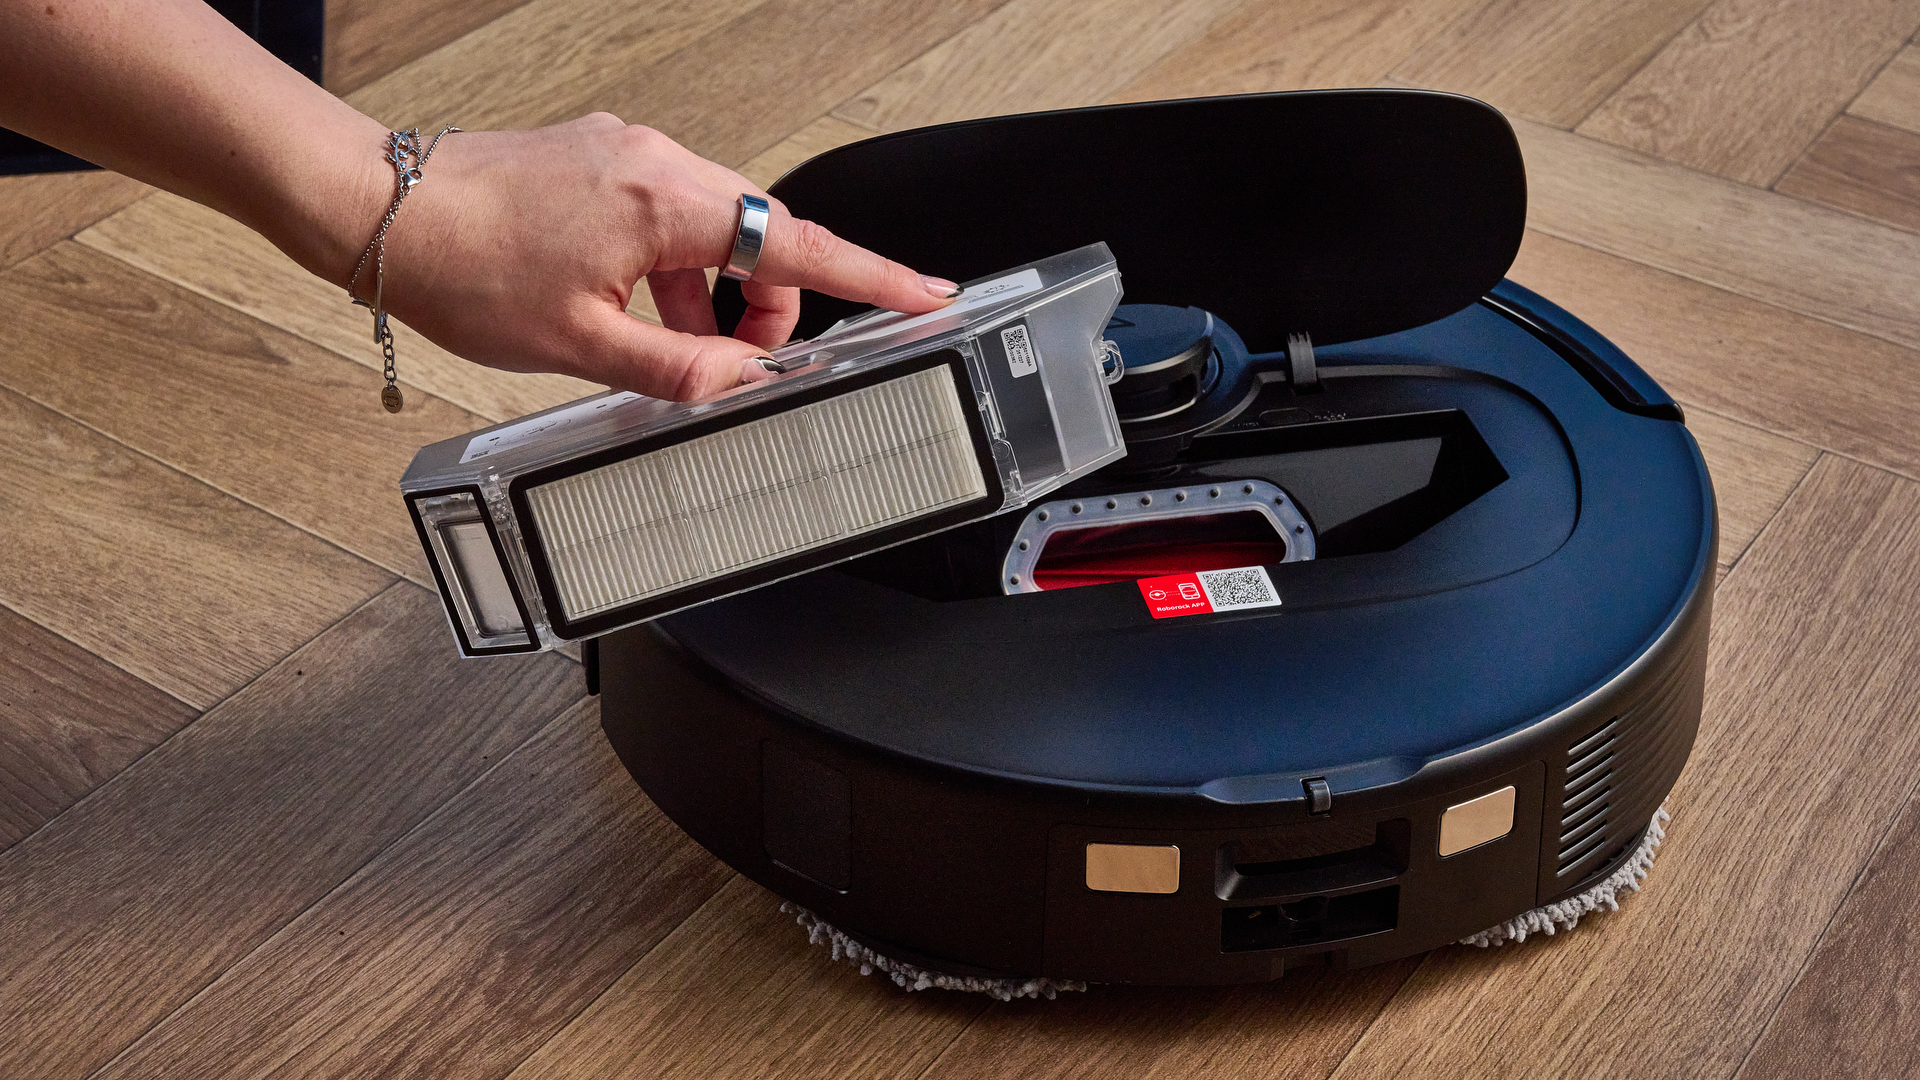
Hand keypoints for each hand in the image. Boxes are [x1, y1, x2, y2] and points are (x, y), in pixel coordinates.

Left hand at [368, 114, 959, 400]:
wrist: (376, 207)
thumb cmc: (459, 265)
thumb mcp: (577, 345)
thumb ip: (676, 366)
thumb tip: (742, 376)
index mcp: (660, 204)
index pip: (794, 245)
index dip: (871, 276)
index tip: (926, 293)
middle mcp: (654, 162)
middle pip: (760, 234)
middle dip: (771, 301)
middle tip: (749, 359)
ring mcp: (626, 152)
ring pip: (715, 226)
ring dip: (717, 288)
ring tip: (673, 342)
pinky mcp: (601, 156)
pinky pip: (670, 213)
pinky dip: (676, 266)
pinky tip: (638, 308)